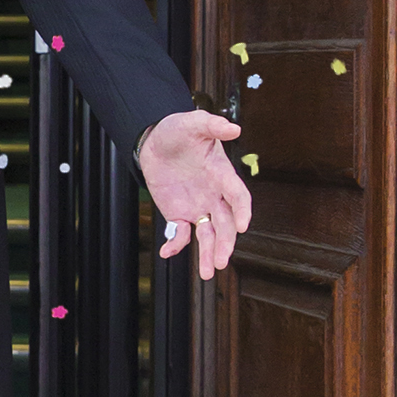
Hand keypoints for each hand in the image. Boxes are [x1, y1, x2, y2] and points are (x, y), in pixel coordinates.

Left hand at [139, 110, 251, 278]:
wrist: (155, 141)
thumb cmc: (179, 131)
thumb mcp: (193, 123)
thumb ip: (212, 125)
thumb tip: (233, 128)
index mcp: (222, 175)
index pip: (238, 196)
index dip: (242, 211)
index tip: (242, 226)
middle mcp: (214, 195)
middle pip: (225, 224)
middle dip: (226, 243)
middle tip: (223, 260)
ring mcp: (198, 207)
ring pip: (209, 235)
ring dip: (210, 253)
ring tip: (209, 273)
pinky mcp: (179, 214)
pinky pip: (181, 234)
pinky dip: (176, 245)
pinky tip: (168, 253)